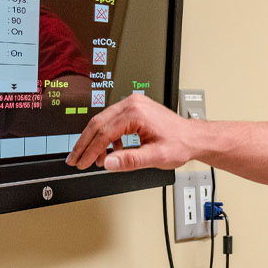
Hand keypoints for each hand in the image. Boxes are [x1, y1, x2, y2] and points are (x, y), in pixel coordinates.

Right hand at [66, 94, 194, 171]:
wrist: (193, 137)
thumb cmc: (180, 144)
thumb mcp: (156, 156)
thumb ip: (131, 160)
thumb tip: (109, 163)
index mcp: (136, 113)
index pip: (104, 133)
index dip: (90, 151)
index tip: (81, 163)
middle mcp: (132, 104)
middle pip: (98, 123)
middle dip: (84, 144)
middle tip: (75, 160)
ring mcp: (132, 104)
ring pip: (102, 122)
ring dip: (94, 141)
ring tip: (92, 160)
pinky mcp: (134, 109)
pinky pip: (112, 122)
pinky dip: (107, 137)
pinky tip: (110, 152)